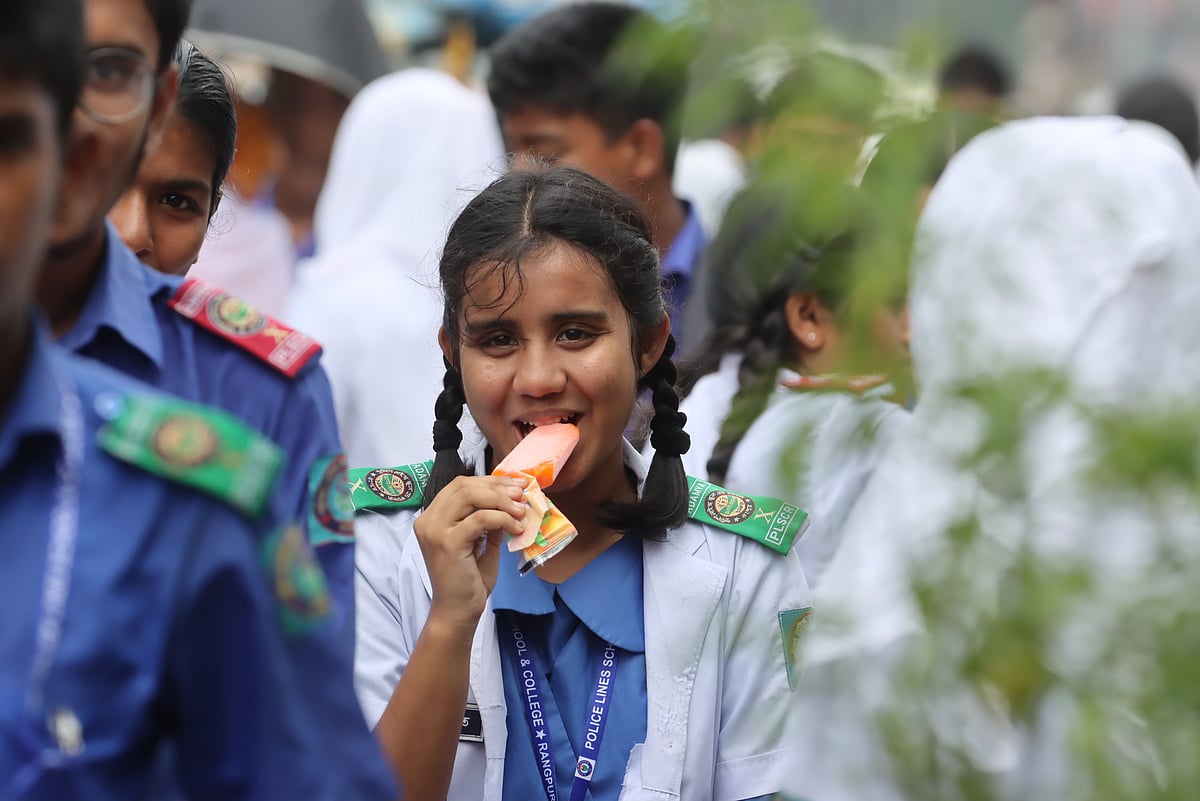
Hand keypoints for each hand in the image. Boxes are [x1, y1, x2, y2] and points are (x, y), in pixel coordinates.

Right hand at [414, 475, 526, 631]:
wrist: (457, 611)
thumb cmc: (469, 580)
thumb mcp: (482, 542)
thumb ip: (491, 520)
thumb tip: (513, 498)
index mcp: (433, 517)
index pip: (460, 485)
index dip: (491, 481)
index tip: (517, 485)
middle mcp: (428, 519)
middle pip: (464, 485)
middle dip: (498, 487)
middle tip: (522, 495)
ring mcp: (434, 530)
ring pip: (470, 496)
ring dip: (501, 500)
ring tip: (521, 511)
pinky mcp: (446, 542)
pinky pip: (480, 518)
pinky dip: (502, 519)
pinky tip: (516, 528)